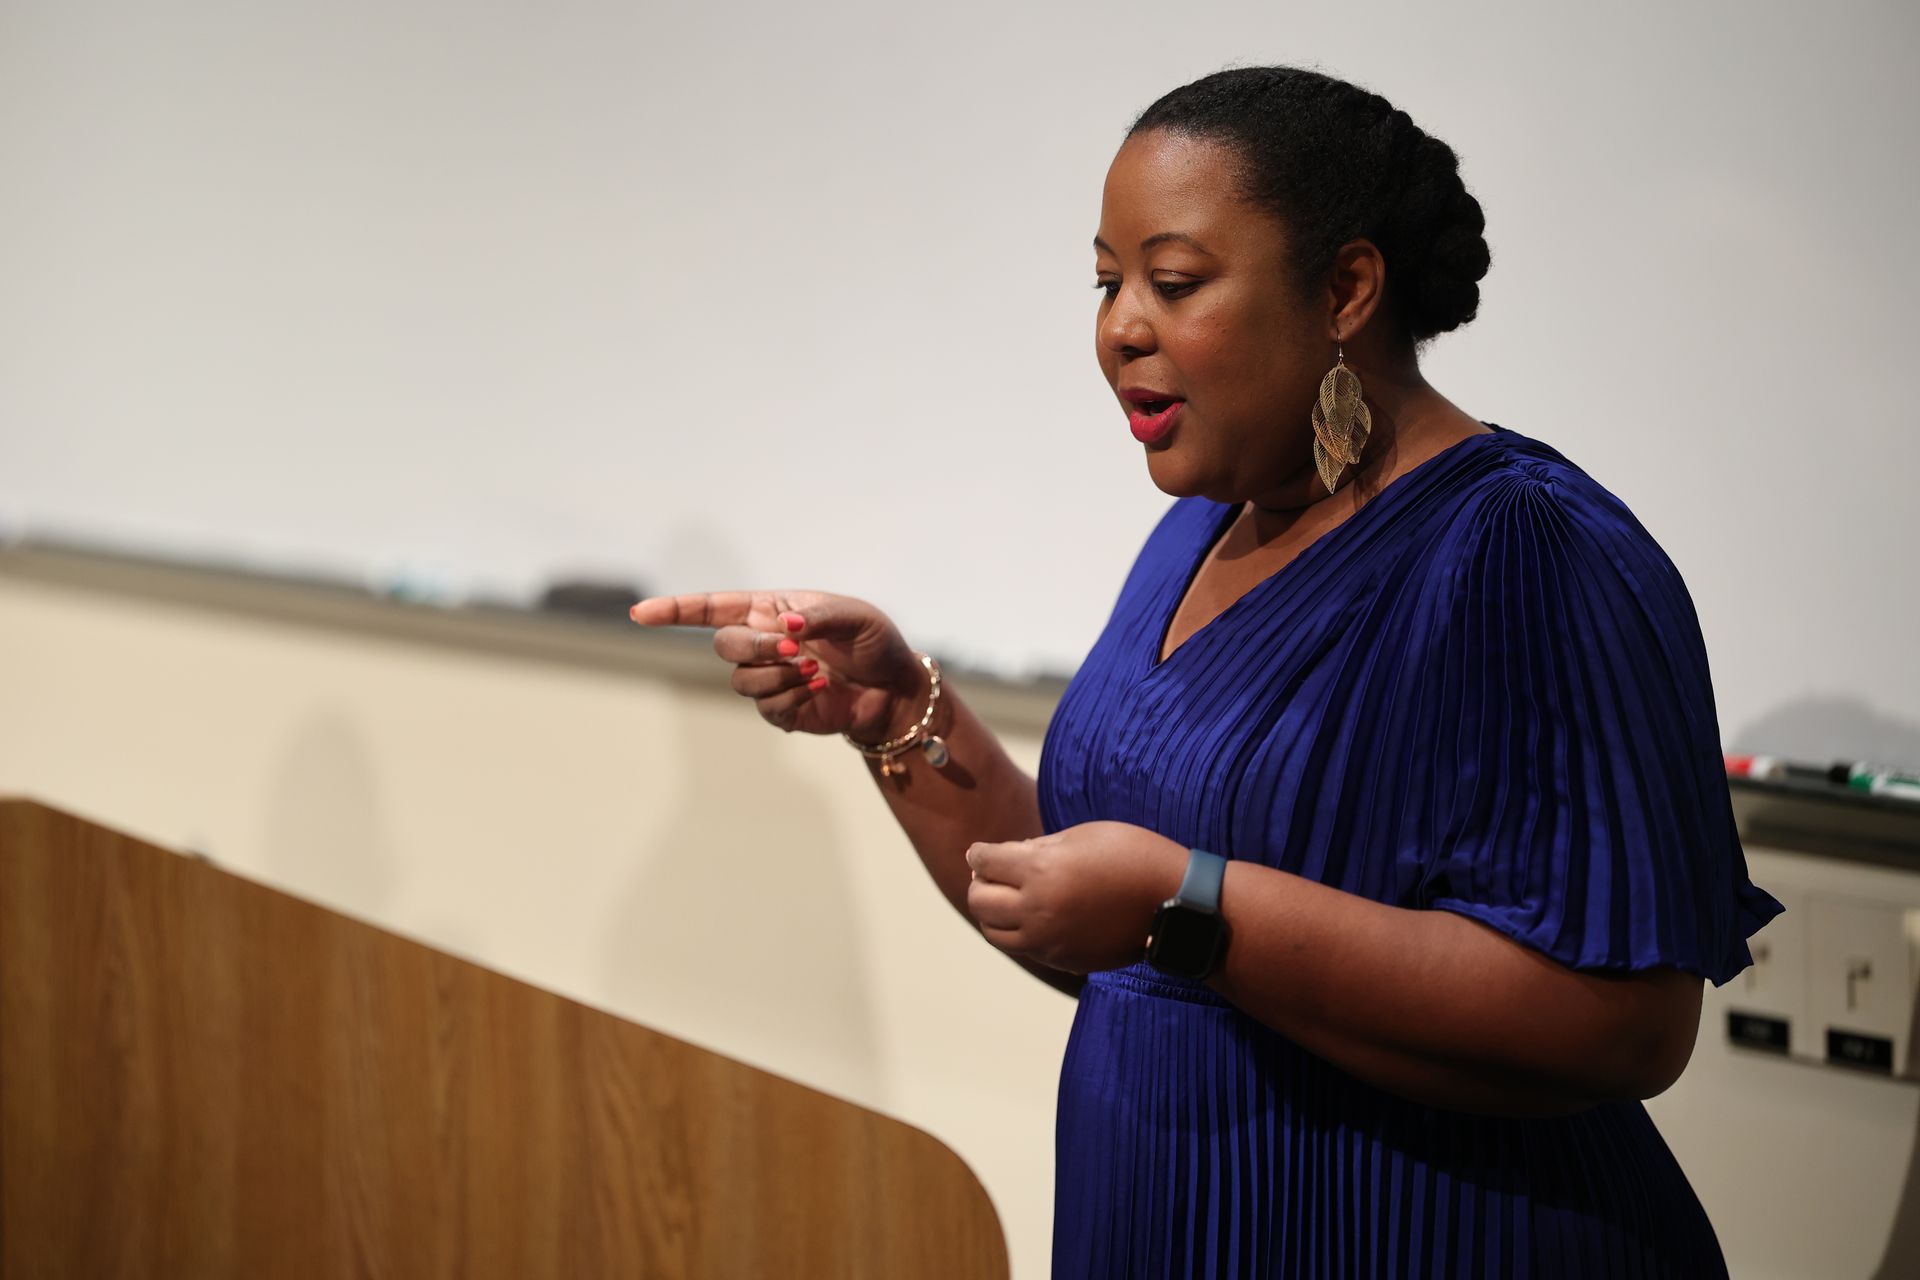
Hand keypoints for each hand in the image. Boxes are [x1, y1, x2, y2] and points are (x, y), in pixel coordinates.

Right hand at [628, 590, 924, 740]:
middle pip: (723, 646)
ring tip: (816, 672)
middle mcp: (761, 642)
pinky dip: (794, 696)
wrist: (893, 687)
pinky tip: (821, 690)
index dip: (673, 610)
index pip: (710, 608)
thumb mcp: (855, 616)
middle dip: (756, 648)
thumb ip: (820, 615)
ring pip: (741, 681)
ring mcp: (767, 678)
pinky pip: (767, 706)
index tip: (639, 613)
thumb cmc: (873, 641)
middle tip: (795, 649)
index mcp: (768, 610)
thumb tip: (787, 625)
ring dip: (779, 676)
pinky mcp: (780, 710)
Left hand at [964, 821, 1187, 973]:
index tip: (979, 851)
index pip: (986, 862)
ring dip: (992, 912)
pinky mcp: (1064, 959)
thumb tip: (1008, 857)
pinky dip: (1018, 932)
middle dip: (980, 882)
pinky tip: (1033, 916)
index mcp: (1041, 871)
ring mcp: (1049, 940)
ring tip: (1006, 898)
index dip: (979, 853)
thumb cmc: (1133, 855)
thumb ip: (1039, 848)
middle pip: (979, 900)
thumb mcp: (1084, 835)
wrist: (1175, 902)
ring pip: (994, 932)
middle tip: (989, 873)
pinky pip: (1024, 948)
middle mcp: (1038, 910)